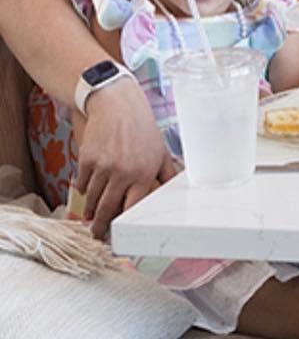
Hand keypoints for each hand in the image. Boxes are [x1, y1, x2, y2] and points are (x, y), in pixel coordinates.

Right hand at [72, 77, 175, 237]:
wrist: (116, 103)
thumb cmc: (142, 126)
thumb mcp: (160, 149)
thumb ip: (166, 173)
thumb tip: (176, 191)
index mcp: (144, 173)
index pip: (132, 209)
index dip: (125, 225)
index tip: (119, 234)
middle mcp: (123, 173)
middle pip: (108, 210)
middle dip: (100, 227)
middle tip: (97, 235)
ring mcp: (103, 167)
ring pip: (93, 200)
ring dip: (91, 210)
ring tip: (90, 217)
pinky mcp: (86, 160)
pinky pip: (82, 185)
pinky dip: (84, 189)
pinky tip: (88, 190)